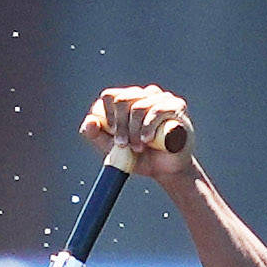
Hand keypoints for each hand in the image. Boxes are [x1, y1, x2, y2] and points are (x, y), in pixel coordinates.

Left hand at [80, 85, 194, 178]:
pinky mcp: (176, 106)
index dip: (108, 115)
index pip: (110, 96)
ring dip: (134, 131)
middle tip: (124, 144)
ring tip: (138, 147)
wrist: (166, 170)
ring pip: (138, 107)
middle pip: (122, 100)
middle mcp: (144, 95)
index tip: (113, 134)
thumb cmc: (141, 157)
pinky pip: (157, 110)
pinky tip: (148, 139)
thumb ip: (97, 136)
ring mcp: (161, 98)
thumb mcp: (113, 149)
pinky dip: (149, 126)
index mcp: (127, 100)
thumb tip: (89, 123)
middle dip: (120, 126)